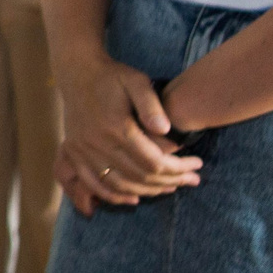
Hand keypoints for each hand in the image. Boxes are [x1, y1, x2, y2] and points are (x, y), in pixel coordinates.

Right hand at [54, 56, 200, 213]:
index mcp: (116, 126)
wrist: (77, 73)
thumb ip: (152, 105)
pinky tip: (134, 199)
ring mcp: (83, 151)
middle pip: (139, 176)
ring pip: (120, 184)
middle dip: (171, 181)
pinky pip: (94, 184)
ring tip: (171, 187)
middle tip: (192, 179)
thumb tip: (167, 130)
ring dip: (148, 191)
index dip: (178, 168)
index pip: (153, 161)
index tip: (197, 165)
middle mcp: (97, 143)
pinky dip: (114, 196)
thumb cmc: (112, 76)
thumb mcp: (136, 81)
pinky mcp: (74, 154)